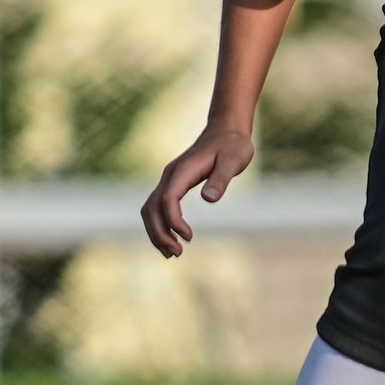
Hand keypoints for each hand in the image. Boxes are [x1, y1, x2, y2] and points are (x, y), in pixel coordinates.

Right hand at [140, 124, 254, 257]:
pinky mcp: (173, 184)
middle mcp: (171, 175)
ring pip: (150, 209)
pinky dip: (160, 225)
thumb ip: (221, 179)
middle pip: (151, 207)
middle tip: (177, 254)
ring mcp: (169, 179)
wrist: (226, 130)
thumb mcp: (234, 160)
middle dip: (159, 233)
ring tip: (173, 253)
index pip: (167, 199)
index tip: (189, 237)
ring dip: (156, 232)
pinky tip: (172, 239)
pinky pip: (157, 207)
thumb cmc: (233, 145)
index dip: (174, 221)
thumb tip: (208, 199)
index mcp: (183, 170)